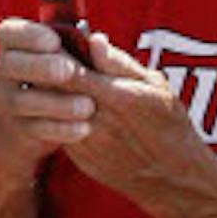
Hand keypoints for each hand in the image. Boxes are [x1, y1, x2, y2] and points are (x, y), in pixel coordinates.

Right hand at [0, 17, 96, 173]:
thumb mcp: (82, 63)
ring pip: (22, 100)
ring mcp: (5, 101)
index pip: (8, 32)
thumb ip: (94, 53)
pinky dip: (60, 129)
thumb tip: (99, 41)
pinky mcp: (16, 130)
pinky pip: (33, 129)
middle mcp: (4, 70)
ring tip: (88, 106)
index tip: (55, 42)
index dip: (28, 34)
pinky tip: (83, 128)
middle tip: (68, 71)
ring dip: (56, 103)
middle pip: (9, 64)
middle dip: (40, 66)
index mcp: (17, 45)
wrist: (45, 125)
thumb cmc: (68, 81)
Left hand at [57, 33, 213, 200]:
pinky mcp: (78, 158)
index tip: (52, 42)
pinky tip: (64, 110)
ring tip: (53, 84)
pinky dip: (55, 118)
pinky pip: (57, 131)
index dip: (52, 54)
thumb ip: (119, 63)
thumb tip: (93, 39)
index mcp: (113, 96)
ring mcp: (83, 141)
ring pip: (49, 112)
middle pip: (50, 90)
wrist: (172, 178)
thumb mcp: (154, 86)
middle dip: (45, 73)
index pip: (65, 69)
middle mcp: (93, 119)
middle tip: (46, 61)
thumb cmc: (169, 126)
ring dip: (47, 96)